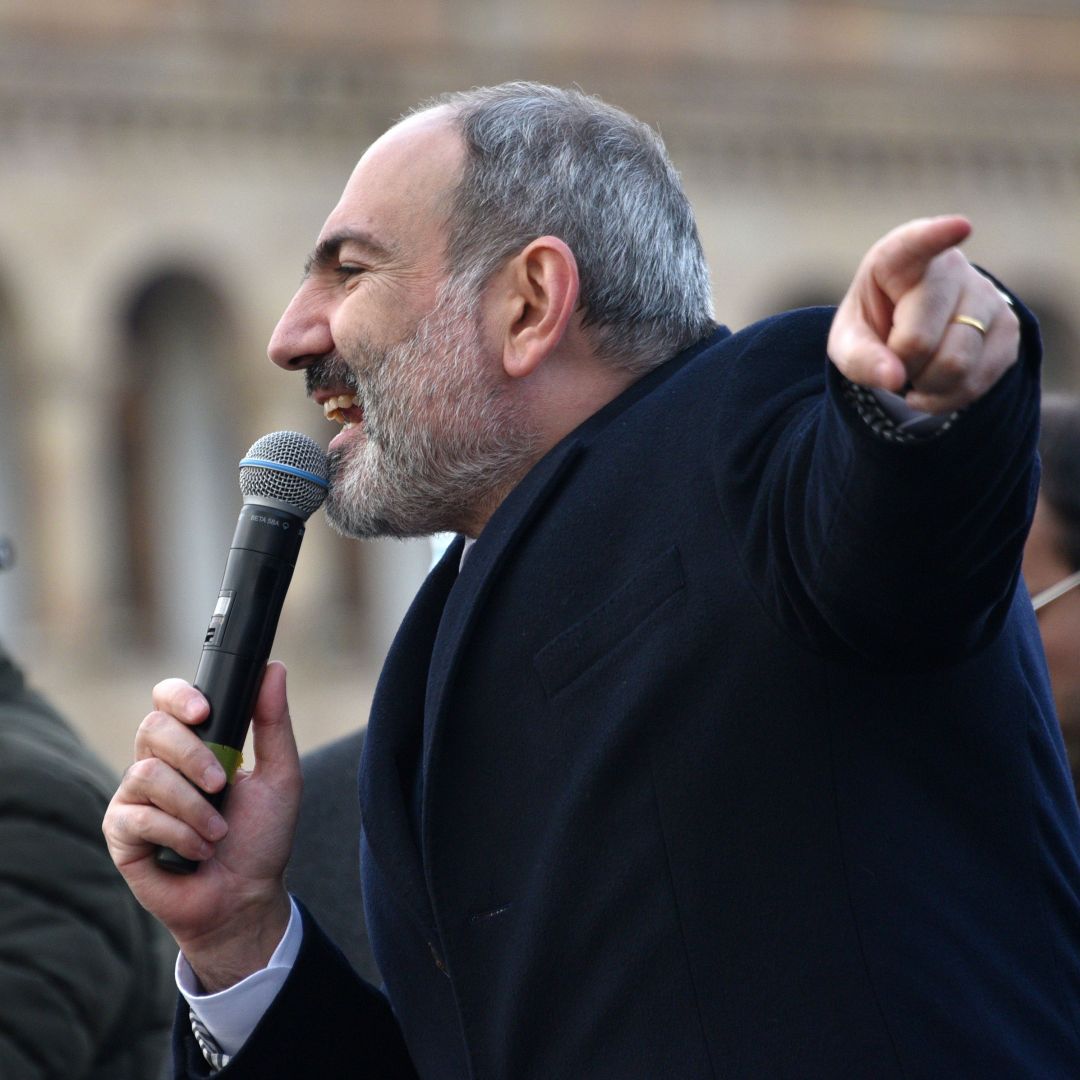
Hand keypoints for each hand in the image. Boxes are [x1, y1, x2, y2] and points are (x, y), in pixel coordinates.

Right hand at [102, 661, 298, 990]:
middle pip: (152, 728)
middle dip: (193, 755)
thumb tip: (274, 668)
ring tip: (217, 832)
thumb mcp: (281, 774)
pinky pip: (138, 817)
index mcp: (194, 743)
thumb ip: (273, 722)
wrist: (246, 896)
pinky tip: (197, 850)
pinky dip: (178, 834)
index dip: (178, 697)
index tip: (204, 714)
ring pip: (147, 774)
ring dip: (193, 806)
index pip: (168, 698)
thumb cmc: (262, 837)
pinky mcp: (120, 833)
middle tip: (222, 783)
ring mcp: (136, 797)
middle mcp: (159, 763)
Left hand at [827, 215, 1020, 413]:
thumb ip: (860, 358)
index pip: (917, 243)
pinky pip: (977, 381)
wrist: (911, 334)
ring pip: (955, 364)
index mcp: (899, 258)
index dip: (936, 236)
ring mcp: (986, 295)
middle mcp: (949, 268)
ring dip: (925, 384)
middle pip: (920, 341)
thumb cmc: (874, 328)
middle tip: (895, 356)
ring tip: (916, 367)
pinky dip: (947, 397)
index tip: (958, 226)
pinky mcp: (1008, 327)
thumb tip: (894, 378)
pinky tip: (936, 383)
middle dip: (900, 366)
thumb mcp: (849, 342)